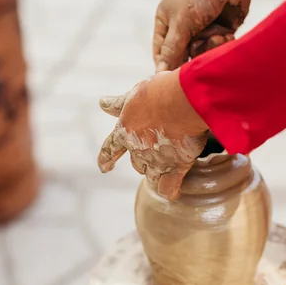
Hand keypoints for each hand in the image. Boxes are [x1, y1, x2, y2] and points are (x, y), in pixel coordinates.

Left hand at [97, 70, 209, 199]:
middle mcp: (137, 149)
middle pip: (136, 163)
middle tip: (154, 153)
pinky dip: (169, 191)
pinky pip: (167, 187)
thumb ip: (119, 104)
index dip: (106, 158)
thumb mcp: (134, 94)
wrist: (183, 100)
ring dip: (156, 174)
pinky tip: (173, 192)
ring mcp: (156, 160)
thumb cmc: (159, 92)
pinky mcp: (176, 166)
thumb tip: (102, 103)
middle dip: (143, 161)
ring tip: (166, 169)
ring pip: (151, 176)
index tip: (103, 168)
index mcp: (124, 130)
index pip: (110, 148)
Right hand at [153, 0, 251, 71]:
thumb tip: (160, 74)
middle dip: (193, 53)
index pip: (161, 51)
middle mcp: (182, 27)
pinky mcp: (218, 33)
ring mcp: (200, 30)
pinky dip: (221, 43)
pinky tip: (226, 33)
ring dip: (209, 47)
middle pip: (182, 56)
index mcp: (165, 21)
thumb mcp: (180, 25)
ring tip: (217, 35)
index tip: (172, 78)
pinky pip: (215, 49)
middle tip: (200, 51)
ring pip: (200, 54)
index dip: (166, 65)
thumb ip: (171, 51)